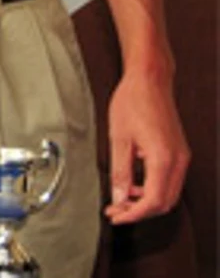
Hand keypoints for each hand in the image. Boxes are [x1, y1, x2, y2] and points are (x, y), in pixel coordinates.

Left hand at [104, 66, 189, 222]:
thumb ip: (120, 171)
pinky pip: (169, 179)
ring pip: (168, 193)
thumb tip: (119, 196)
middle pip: (164, 202)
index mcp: (164, 159)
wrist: (149, 81)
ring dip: (146, 200)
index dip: (133, 214)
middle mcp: (178, 160)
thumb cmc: (133, 101)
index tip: (117, 216)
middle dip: (139, 211)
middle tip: (116, 211)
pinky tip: (133, 183)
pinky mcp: (179, 152)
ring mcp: (181, 156)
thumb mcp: (119, 138)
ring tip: (121, 198)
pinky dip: (152, 187)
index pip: (153, 201)